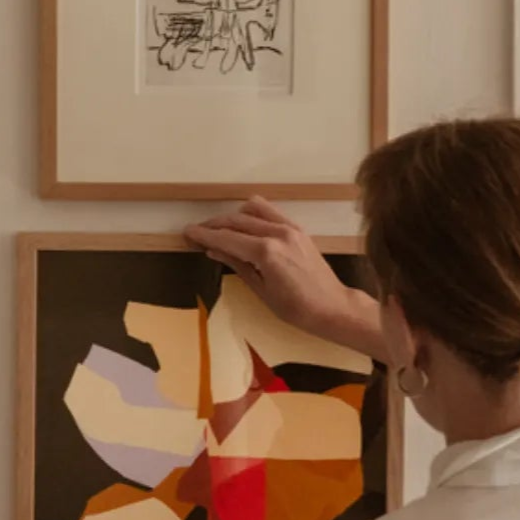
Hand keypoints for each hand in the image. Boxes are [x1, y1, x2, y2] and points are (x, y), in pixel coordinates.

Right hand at [185, 199, 385, 360]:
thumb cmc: (296, 308)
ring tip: (220, 230)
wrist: (332, 306)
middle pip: (236, 221)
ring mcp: (289, 228)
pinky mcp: (297, 229)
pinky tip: (244, 225)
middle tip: (197, 232)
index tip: (187, 232)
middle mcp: (277, 234)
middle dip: (214, 226)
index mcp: (266, 252)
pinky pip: (270, 213)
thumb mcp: (261, 290)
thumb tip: (214, 250)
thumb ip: (237, 264)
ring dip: (232, 217)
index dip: (204, 235)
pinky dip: (253, 215)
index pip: (227, 238)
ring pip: (252, 211)